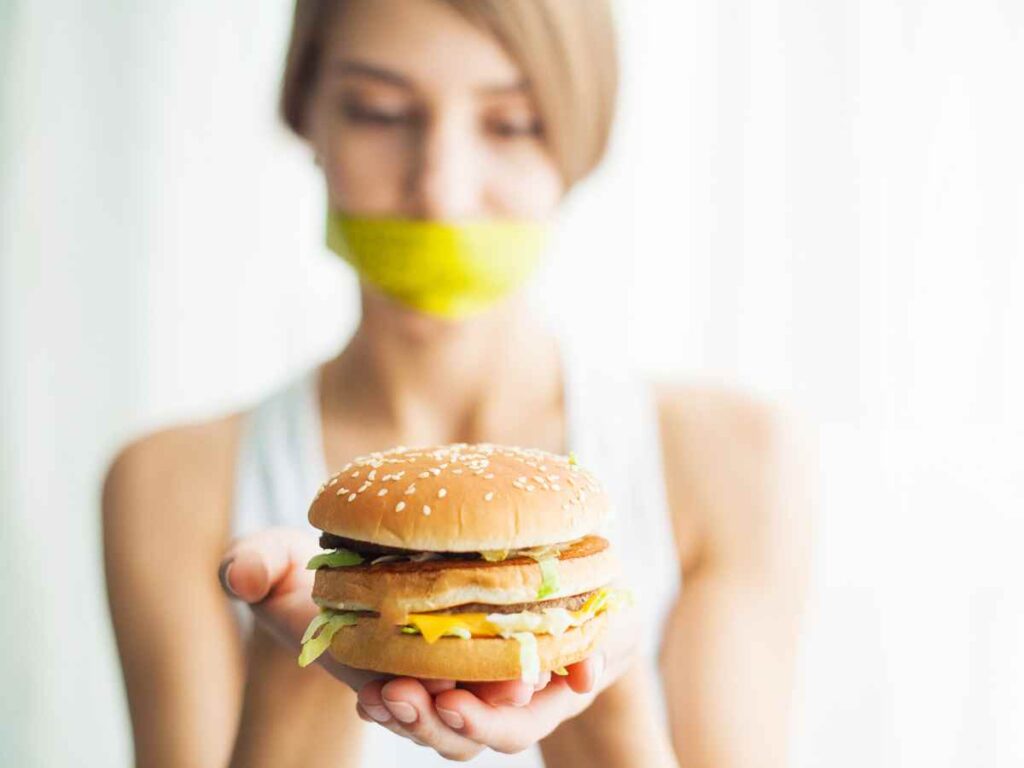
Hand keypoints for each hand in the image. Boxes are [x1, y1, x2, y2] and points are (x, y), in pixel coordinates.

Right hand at [219, 527, 635, 760]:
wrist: (411, 544)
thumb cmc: (337, 564)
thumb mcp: (289, 561)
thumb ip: (260, 568)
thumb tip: (236, 570)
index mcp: (387, 677)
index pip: (396, 712)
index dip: (395, 713)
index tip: (383, 695)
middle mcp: (441, 685)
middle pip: (452, 727)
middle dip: (439, 722)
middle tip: (423, 696)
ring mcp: (489, 672)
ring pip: (505, 715)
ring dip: (503, 711)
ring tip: (508, 686)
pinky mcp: (532, 650)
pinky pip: (559, 678)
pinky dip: (571, 677)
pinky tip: (582, 665)